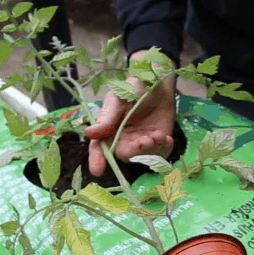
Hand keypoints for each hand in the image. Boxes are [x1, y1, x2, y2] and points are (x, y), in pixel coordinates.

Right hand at [84, 50, 176, 176]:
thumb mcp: (119, 98)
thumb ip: (107, 117)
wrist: (158, 83)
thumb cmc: (134, 88)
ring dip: (152, 149)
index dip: (97, 160)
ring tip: (158, 135)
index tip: (97, 171)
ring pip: (143, 157)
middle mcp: (123, 139)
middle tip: (146, 140)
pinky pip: (160, 154)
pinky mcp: (157, 143)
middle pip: (124, 154)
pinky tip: (165, 137)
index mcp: (108, 129)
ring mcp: (140, 142)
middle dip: (135, 151)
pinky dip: (164, 148)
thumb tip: (88, 134)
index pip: (99, 148)